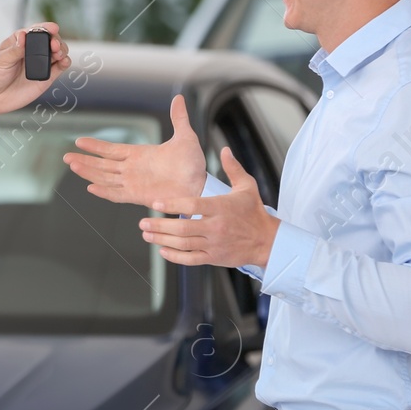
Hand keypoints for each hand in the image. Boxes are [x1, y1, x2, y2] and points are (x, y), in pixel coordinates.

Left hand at [0, 22, 71, 118]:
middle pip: (50, 40)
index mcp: (20, 41)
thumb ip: (14, 50)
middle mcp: (32, 51)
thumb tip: (24, 36)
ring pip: (58, 52)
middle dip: (56, 40)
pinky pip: (59, 68)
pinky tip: (64, 62)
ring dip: (62, 50)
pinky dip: (65, 63)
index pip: (36, 31)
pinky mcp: (45, 78)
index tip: (53, 27)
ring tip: (59, 54)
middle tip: (55, 45)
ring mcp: (39, 64)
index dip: (46, 28)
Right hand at [64, 94, 205, 206]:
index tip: (79, 141)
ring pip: (105, 178)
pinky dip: (104, 192)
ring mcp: (134, 183)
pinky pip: (117, 195)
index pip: (112, 150)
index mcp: (139, 154)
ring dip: (89, 172)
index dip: (96, 146)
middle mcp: (132, 169)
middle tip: (66, 157)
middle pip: (103, 165)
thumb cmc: (193, 163)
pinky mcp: (139, 196)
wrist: (201, 184)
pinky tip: (91, 188)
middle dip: (85, 160)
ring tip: (73, 166)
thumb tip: (178, 98)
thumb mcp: (185, 136)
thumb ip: (178, 118)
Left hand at [138, 147, 278, 268]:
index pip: (192, 205)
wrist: (268, 241)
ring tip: (146, 234)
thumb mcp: (247, 187)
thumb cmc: (255, 212)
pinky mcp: (215, 258)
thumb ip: (233, 168)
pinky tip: (162, 250)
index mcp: (221, 207)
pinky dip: (175, 256)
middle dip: (160, 225)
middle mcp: (216, 227)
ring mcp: (214, 244)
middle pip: (183, 228)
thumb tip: (225, 150)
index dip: (172, 204)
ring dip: (162, 240)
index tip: (155, 203)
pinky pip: (191, 259)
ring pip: (184, 244)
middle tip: (142, 222)